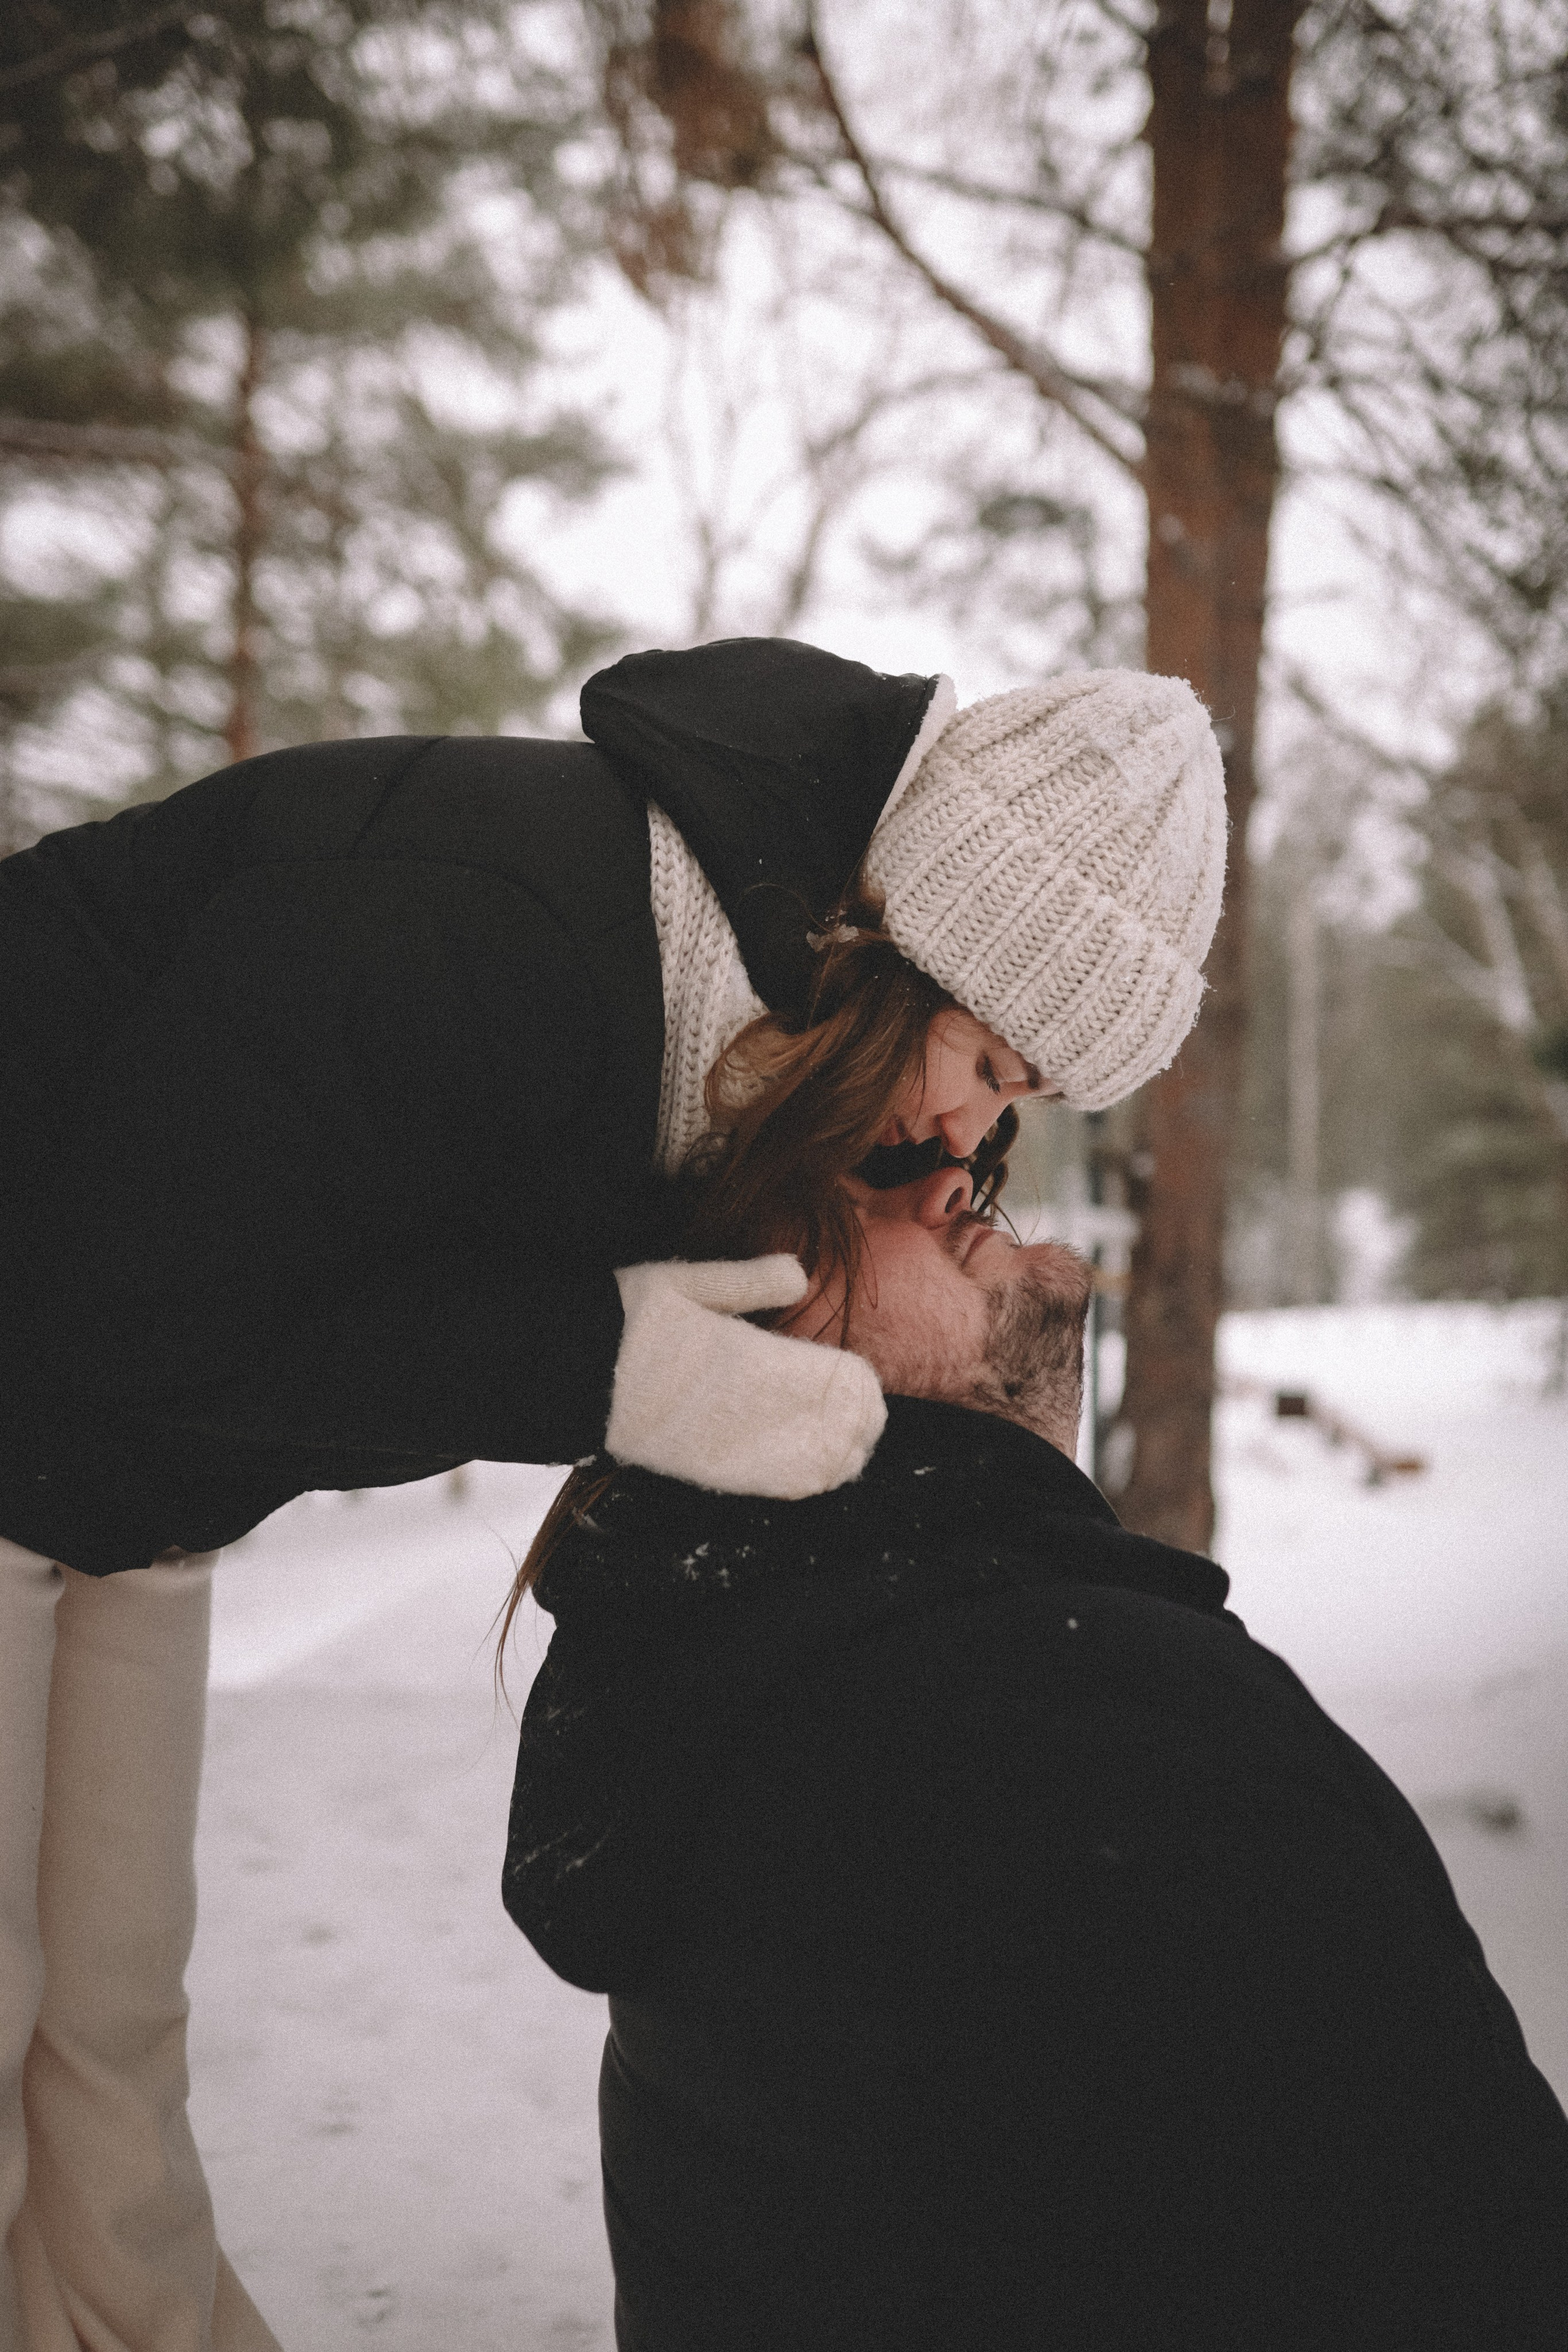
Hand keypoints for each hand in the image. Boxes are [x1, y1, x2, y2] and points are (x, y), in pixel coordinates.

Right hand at [606, 1257, 885, 1498]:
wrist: (567, 1376)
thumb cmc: (625, 1320)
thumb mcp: (686, 1281)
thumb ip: (748, 1280)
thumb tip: (802, 1274)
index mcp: (751, 1360)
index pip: (835, 1382)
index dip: (859, 1385)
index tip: (862, 1375)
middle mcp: (750, 1412)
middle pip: (837, 1430)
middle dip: (859, 1422)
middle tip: (865, 1408)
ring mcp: (731, 1449)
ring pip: (815, 1467)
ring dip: (841, 1454)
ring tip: (850, 1438)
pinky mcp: (710, 1473)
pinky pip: (776, 1486)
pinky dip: (806, 1479)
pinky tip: (816, 1468)